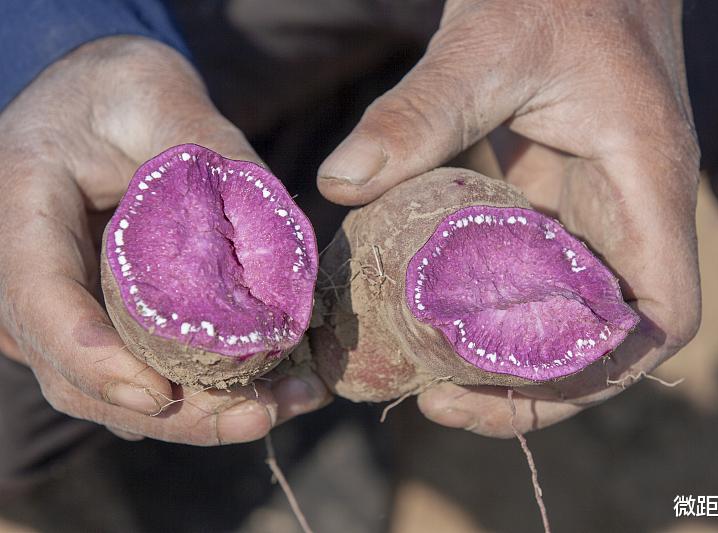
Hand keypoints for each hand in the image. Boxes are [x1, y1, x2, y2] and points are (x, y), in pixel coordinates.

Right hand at [0, 36, 329, 444]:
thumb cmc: (120, 92)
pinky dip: (203, 395)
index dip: (91, 357)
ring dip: (198, 416)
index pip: (39, 301)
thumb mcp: (159, 93)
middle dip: (171, 412)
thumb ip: (208, 149)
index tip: (156, 393)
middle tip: (260, 415)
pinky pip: (142, 375)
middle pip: (78, 374)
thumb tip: (279, 232)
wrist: (101, 108)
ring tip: (286, 404)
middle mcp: (26, 277)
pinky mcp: (103, 326)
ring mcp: (62, 312)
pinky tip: (275, 389)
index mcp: (20, 211)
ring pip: (113, 393)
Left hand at [318, 0, 700, 436]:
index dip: (598, 372)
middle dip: (534, 387)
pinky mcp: (560, 201)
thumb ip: (420, 111)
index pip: (660, 317)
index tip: (507, 388)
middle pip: (607, 341)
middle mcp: (629, 212)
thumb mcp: (487, 43)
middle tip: (439, 398)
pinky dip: (492, 310)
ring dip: (509, 360)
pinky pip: (537, 278)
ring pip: (569, 317)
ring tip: (427, 378)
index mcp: (643, 184)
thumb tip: (339, 182)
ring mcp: (596, 211)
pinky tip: (431, 315)